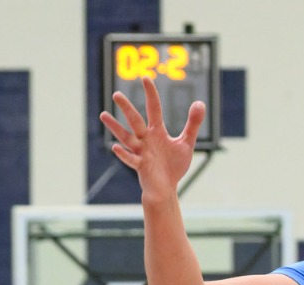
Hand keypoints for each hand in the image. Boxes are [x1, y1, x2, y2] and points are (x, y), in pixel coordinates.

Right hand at [98, 76, 203, 199]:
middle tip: (116, 94)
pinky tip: (115, 147)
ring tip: (103, 115)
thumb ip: (193, 124)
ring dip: (115, 127)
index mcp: (157, 131)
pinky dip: (124, 154)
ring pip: (127, 137)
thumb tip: (200, 103)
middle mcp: (146, 139)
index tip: (145, 78)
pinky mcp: (141, 166)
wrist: (166, 187)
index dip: (151, 94)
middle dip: (127, 108)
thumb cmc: (173, 164)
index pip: (153, 109)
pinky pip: (131, 160)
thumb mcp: (186, 143)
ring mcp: (141, 152)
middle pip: (135, 120)